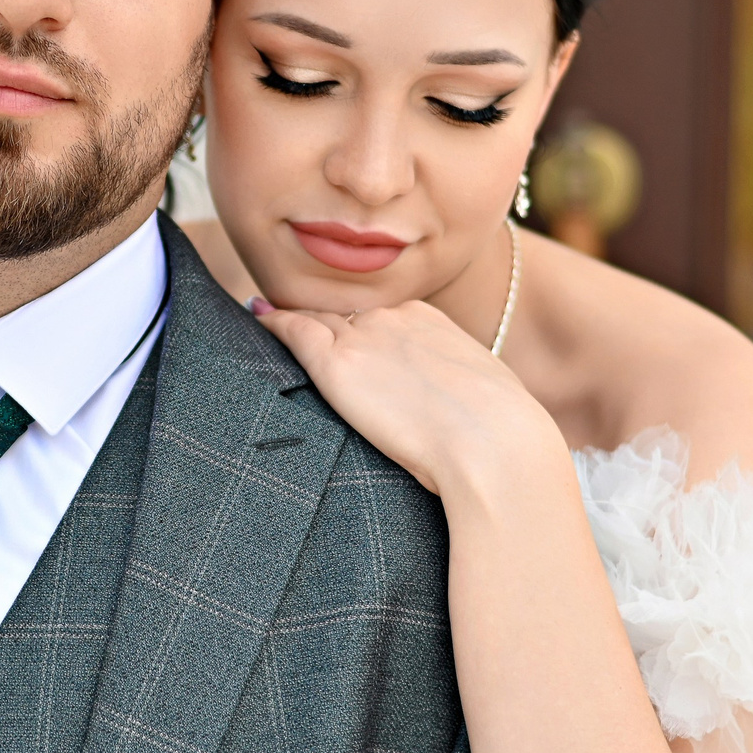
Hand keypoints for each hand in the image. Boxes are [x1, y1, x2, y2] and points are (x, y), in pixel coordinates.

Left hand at [251, 298, 563, 494]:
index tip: (343, 334)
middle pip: (343, 314)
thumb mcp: (483, 397)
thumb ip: (458, 392)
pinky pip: (293, 331)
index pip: (380, 318)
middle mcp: (393, 318)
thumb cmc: (499, 436)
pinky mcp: (337, 363)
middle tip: (289, 318)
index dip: (357, 328)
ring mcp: (362, 337)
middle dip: (321, 320)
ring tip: (261, 311)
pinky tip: (254, 314)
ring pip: (314, 320)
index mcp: (429, 321)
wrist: (494, 442)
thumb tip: (466, 415)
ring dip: (289, 318)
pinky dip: (271, 321)